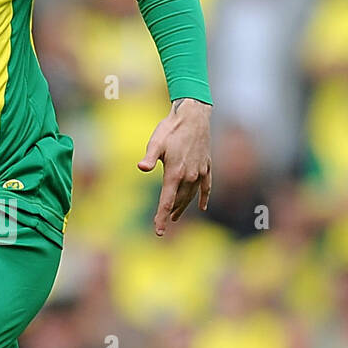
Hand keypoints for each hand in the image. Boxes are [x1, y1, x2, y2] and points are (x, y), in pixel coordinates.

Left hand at [137, 98, 211, 235]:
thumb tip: (141, 168)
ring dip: (183, 207)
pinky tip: (203, 206)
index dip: (162, 218)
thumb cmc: (171, 129)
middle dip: (170, 214)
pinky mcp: (206, 166)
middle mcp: (189, 176)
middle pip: (179, 201)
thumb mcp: (156, 142)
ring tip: (175, 217)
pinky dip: (204, 197)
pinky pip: (206, 187)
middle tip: (162, 225)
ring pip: (191, 196)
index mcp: (175, 173)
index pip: (167, 202)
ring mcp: (200, 172)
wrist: (194, 116)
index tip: (159, 232)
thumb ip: (149, 158)